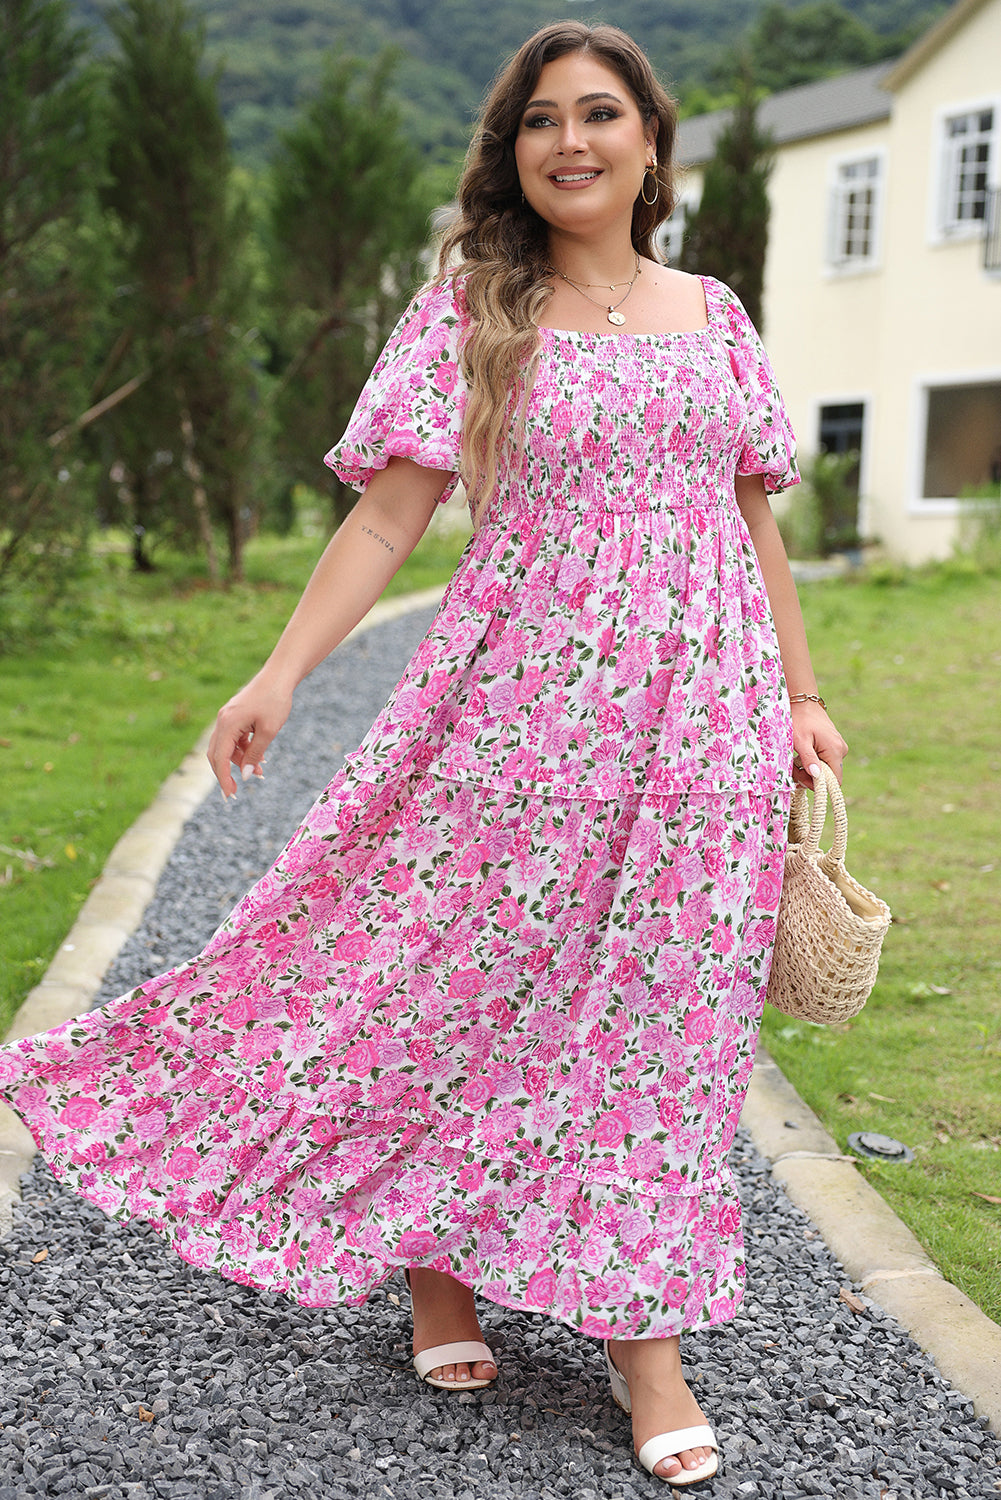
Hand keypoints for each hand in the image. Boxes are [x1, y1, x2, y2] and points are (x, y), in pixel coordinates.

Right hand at [207, 672, 292, 797]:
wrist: (279, 675)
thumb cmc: (275, 700)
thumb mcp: (268, 731)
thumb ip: (255, 754)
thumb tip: (246, 775)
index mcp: (228, 724)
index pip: (219, 758)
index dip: (223, 778)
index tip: (230, 795)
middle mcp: (223, 721)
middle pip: (216, 754)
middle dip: (226, 774)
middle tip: (236, 792)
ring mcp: (228, 717)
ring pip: (227, 747)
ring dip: (240, 761)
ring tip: (261, 772)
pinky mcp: (235, 716)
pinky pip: (234, 739)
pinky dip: (244, 750)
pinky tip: (260, 757)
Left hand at [790, 700, 848, 789]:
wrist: (803, 702)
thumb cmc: (800, 720)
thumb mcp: (800, 741)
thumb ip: (808, 759)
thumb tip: (817, 776)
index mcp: (835, 750)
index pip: (835, 780)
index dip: (820, 785)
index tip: (803, 779)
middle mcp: (841, 750)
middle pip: (828, 775)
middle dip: (809, 775)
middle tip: (793, 768)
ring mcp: (838, 747)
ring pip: (824, 769)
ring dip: (808, 768)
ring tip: (795, 758)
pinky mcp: (833, 745)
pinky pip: (824, 760)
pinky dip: (811, 761)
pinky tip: (801, 754)